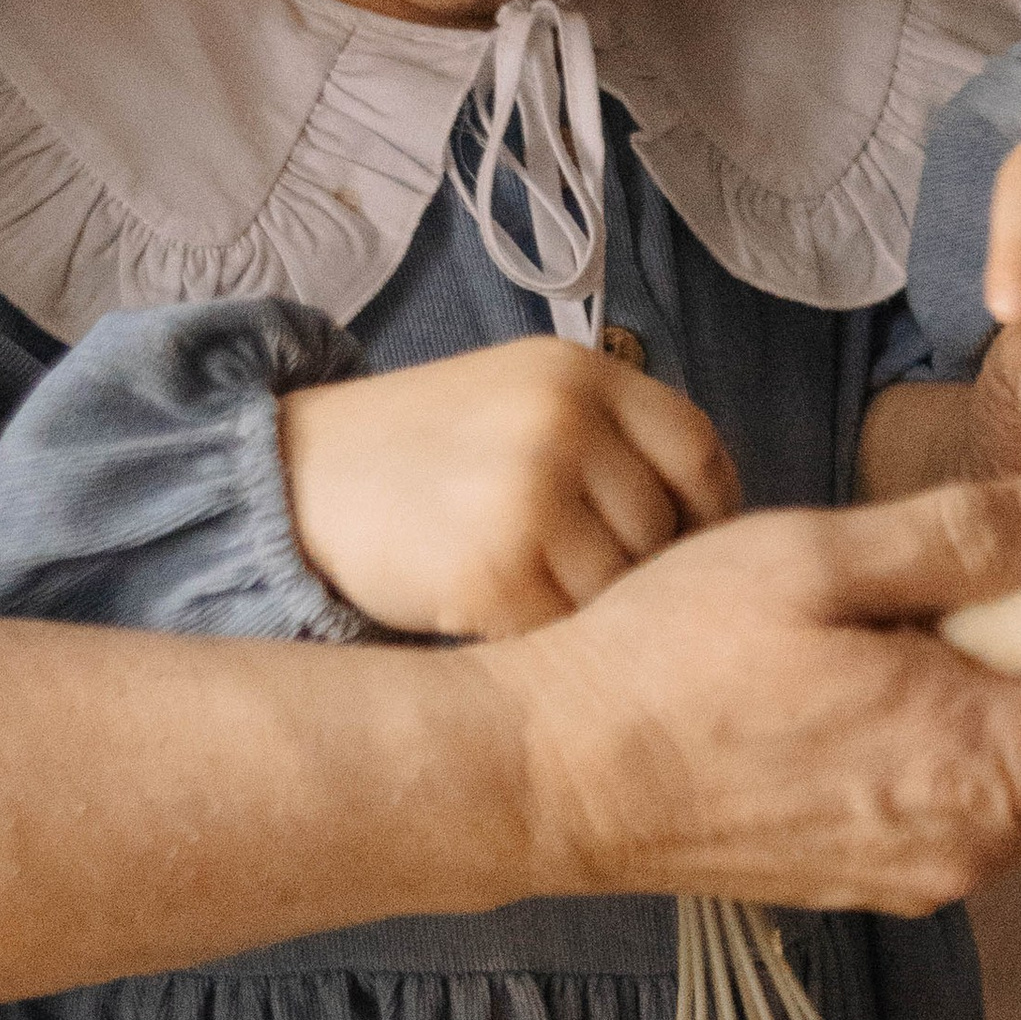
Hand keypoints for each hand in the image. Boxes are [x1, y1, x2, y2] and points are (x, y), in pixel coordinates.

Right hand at [281, 337, 741, 636]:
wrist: (299, 476)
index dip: (707, 519)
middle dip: (642, 578)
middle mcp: (563, 424)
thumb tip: (721, 537)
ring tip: (538, 602)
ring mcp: (528, 496)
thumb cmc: (425, 451)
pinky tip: (500, 621)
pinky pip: (565, 633)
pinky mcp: (493, 571)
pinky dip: (543, 645)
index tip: (688, 557)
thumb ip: (613, 440)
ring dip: (593, 619)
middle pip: (667, 533)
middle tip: (594, 592)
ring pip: (623, 594)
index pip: (701, 456)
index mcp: (582, 374)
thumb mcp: (525, 399)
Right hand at [490, 467, 1020, 913]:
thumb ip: (961, 538)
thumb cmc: (667, 660)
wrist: (547, 783)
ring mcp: (916, 869)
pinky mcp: (869, 870)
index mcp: (977, 762)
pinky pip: (980, 807)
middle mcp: (967, 843)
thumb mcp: (815, 557)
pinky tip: (950, 662)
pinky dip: (1009, 738)